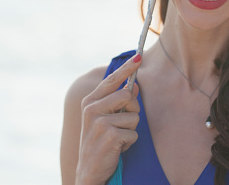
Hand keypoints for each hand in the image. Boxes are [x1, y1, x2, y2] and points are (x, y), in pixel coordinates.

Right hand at [76, 54, 140, 184]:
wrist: (89, 170)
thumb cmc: (100, 141)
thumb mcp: (104, 118)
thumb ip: (116, 101)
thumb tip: (134, 85)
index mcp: (90, 101)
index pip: (111, 80)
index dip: (127, 68)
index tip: (139, 57)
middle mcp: (92, 108)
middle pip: (127, 95)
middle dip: (133, 109)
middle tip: (123, 123)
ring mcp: (99, 122)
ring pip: (134, 116)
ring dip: (130, 130)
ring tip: (117, 138)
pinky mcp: (109, 135)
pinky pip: (133, 134)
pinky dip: (130, 142)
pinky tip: (117, 148)